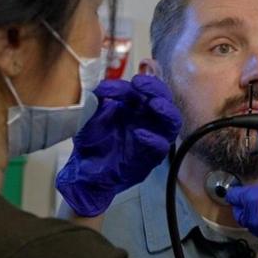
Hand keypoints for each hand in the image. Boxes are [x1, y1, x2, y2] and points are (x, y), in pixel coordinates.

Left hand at [56, 75, 181, 216]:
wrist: (85, 174)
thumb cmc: (90, 144)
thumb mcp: (88, 120)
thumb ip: (96, 104)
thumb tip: (101, 88)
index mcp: (133, 107)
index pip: (141, 89)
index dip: (128, 85)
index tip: (109, 88)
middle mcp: (146, 119)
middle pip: (163, 99)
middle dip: (155, 88)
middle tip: (140, 84)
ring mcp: (152, 138)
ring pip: (172, 121)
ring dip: (166, 110)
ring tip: (154, 104)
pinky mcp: (151, 158)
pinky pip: (161, 147)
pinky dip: (154, 139)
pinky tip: (140, 134)